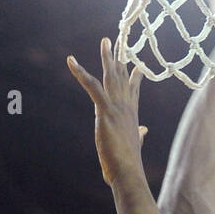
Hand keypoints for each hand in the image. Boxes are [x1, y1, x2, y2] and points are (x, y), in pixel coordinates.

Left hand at [67, 39, 146, 185]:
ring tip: (105, 41)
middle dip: (119, 58)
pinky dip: (80, 72)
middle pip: (122, 77)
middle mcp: (126, 107)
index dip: (134, 76)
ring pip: (111, 76)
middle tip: (117, 41)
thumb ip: (139, 136)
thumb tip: (144, 131)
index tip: (138, 65)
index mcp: (131, 115)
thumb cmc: (129, 164)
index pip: (133, 90)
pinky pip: (91, 86)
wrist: (128, 172)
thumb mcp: (135, 145)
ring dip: (107, 57)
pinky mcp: (105, 111)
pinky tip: (71, 61)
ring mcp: (116, 107)